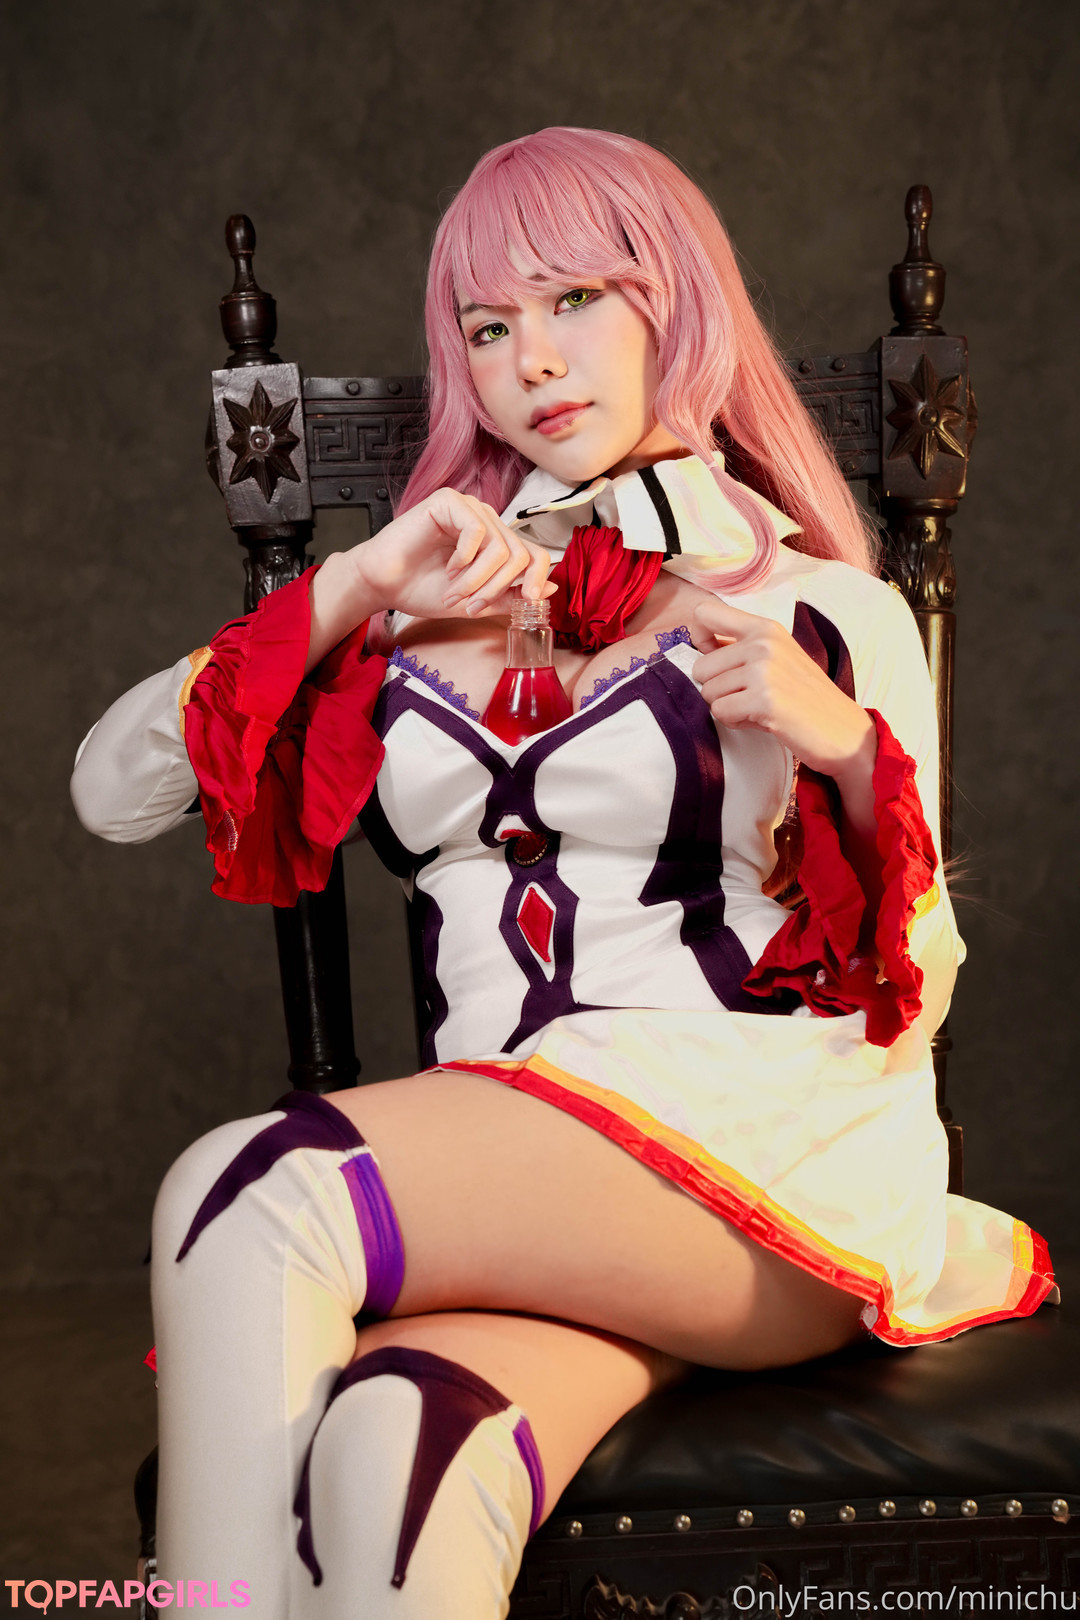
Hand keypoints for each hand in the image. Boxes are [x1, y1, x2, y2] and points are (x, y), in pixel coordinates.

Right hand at [306, 489, 554, 670]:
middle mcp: (486, 520)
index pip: (534, 553)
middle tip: (471, 606)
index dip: (537, 578)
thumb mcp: (477, 601)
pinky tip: (449, 568)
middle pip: (519, 554)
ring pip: (500, 547)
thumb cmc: (424, 589)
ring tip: (454, 593)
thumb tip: (549, 590)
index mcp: (495, 540)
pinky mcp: (449, 501)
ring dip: (477, 580)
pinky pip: (476, 531)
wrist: (384, 584)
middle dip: (497, 588)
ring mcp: (468, 508)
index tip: (528, 602)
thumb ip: (511, 596)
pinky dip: (465, 558)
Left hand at [690, 597, 874, 783]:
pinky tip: (761, 720)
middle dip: (716, 689)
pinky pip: (720, 712)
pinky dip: (735, 722)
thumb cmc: (806, 698)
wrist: (843, 731)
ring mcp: (764, 671)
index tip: (713, 657)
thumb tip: (699, 648)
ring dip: (727, 708)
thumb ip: (742, 648)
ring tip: (758, 708)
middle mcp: (763, 643)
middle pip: (700, 667)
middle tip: (747, 697)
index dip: (698, 639)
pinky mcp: (764, 700)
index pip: (704, 614)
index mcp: (765, 628)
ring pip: (708, 692)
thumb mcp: (778, 658)